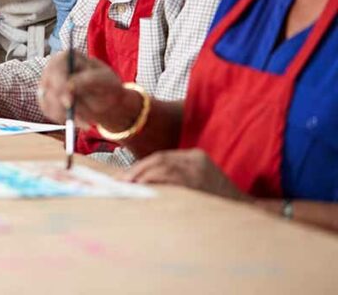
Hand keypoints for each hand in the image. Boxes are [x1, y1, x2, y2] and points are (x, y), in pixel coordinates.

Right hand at [38, 50, 131, 125]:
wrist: (105, 98)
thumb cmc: (106, 84)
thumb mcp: (103, 79)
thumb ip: (88, 79)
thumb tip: (69, 85)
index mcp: (66, 58)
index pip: (55, 69)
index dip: (59, 85)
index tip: (69, 103)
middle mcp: (52, 69)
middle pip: (47, 86)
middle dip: (61, 106)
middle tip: (79, 119)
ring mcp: (47, 84)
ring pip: (46, 101)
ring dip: (65, 115)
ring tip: (86, 121)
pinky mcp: (46, 98)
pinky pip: (48, 111)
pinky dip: (62, 119)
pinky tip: (78, 120)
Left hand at [121, 149, 246, 200]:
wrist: (245, 210)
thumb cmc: (216, 199)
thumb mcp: (197, 179)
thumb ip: (174, 176)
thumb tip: (140, 181)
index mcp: (195, 156)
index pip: (161, 157)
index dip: (140, 167)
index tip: (124, 176)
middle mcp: (196, 160)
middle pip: (159, 160)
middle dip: (137, 171)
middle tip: (121, 183)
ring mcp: (199, 171)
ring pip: (163, 169)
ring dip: (142, 177)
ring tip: (128, 188)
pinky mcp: (200, 184)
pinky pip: (172, 182)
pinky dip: (156, 185)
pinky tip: (145, 192)